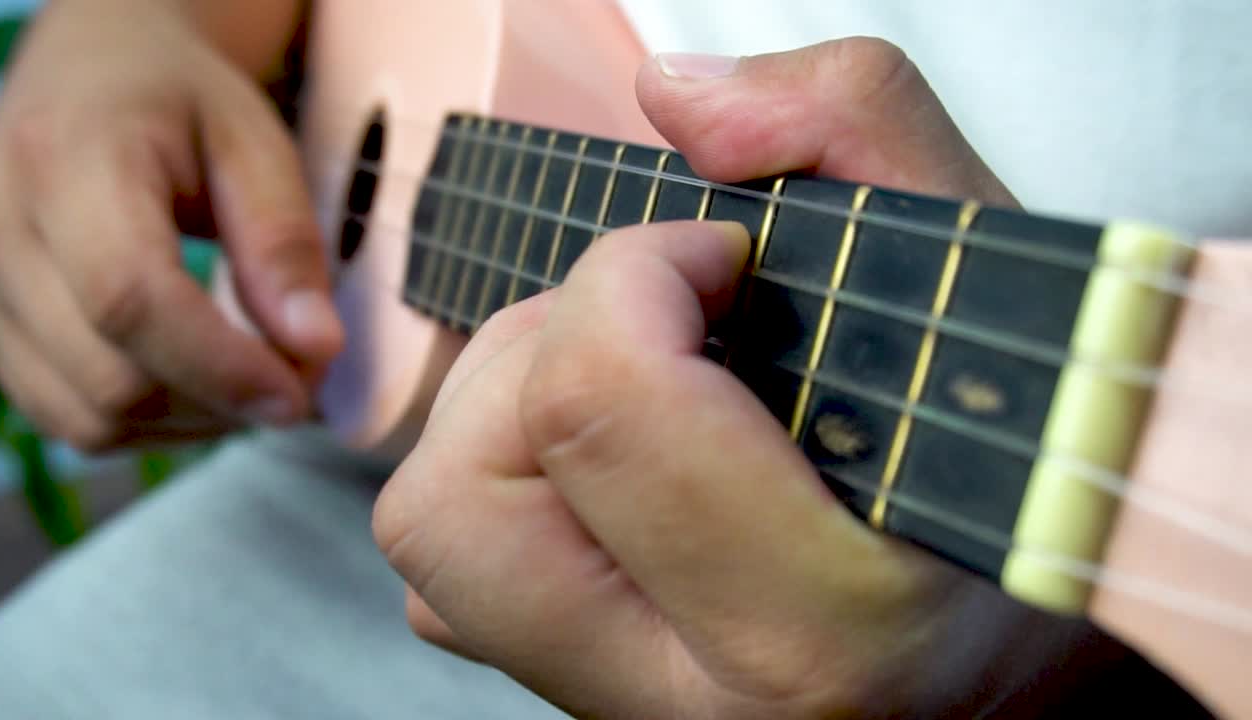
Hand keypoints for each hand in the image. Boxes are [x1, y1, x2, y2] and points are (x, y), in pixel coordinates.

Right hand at [0, 0, 340, 450]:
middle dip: (222, 400)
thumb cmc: (180, 100)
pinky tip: (202, 381)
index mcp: (62, 159)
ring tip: (256, 375)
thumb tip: (314, 347)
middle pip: (110, 378)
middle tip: (299, 377)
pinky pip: (70, 418)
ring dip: (191, 421)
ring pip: (89, 417)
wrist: (92, 74)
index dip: (223, 366)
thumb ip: (284, 242)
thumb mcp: (255, 141)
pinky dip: (150, 422)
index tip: (299, 394)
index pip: (130, 299)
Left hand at [373, 38, 1106, 717]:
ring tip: (636, 383)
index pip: (597, 403)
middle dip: (536, 360)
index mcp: (826, 628)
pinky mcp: (589, 700)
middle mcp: (703, 710)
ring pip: (435, 544)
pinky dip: (502, 481)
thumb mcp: (992, 272)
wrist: (1041, 619)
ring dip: (505, 417)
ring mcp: (631, 719)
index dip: (636, 272)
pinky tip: (611, 456)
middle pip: (456, 502)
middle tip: (654, 330)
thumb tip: (678, 102)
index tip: (721, 259)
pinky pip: (455, 581)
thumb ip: (852, 130)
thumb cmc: (1038, 468)